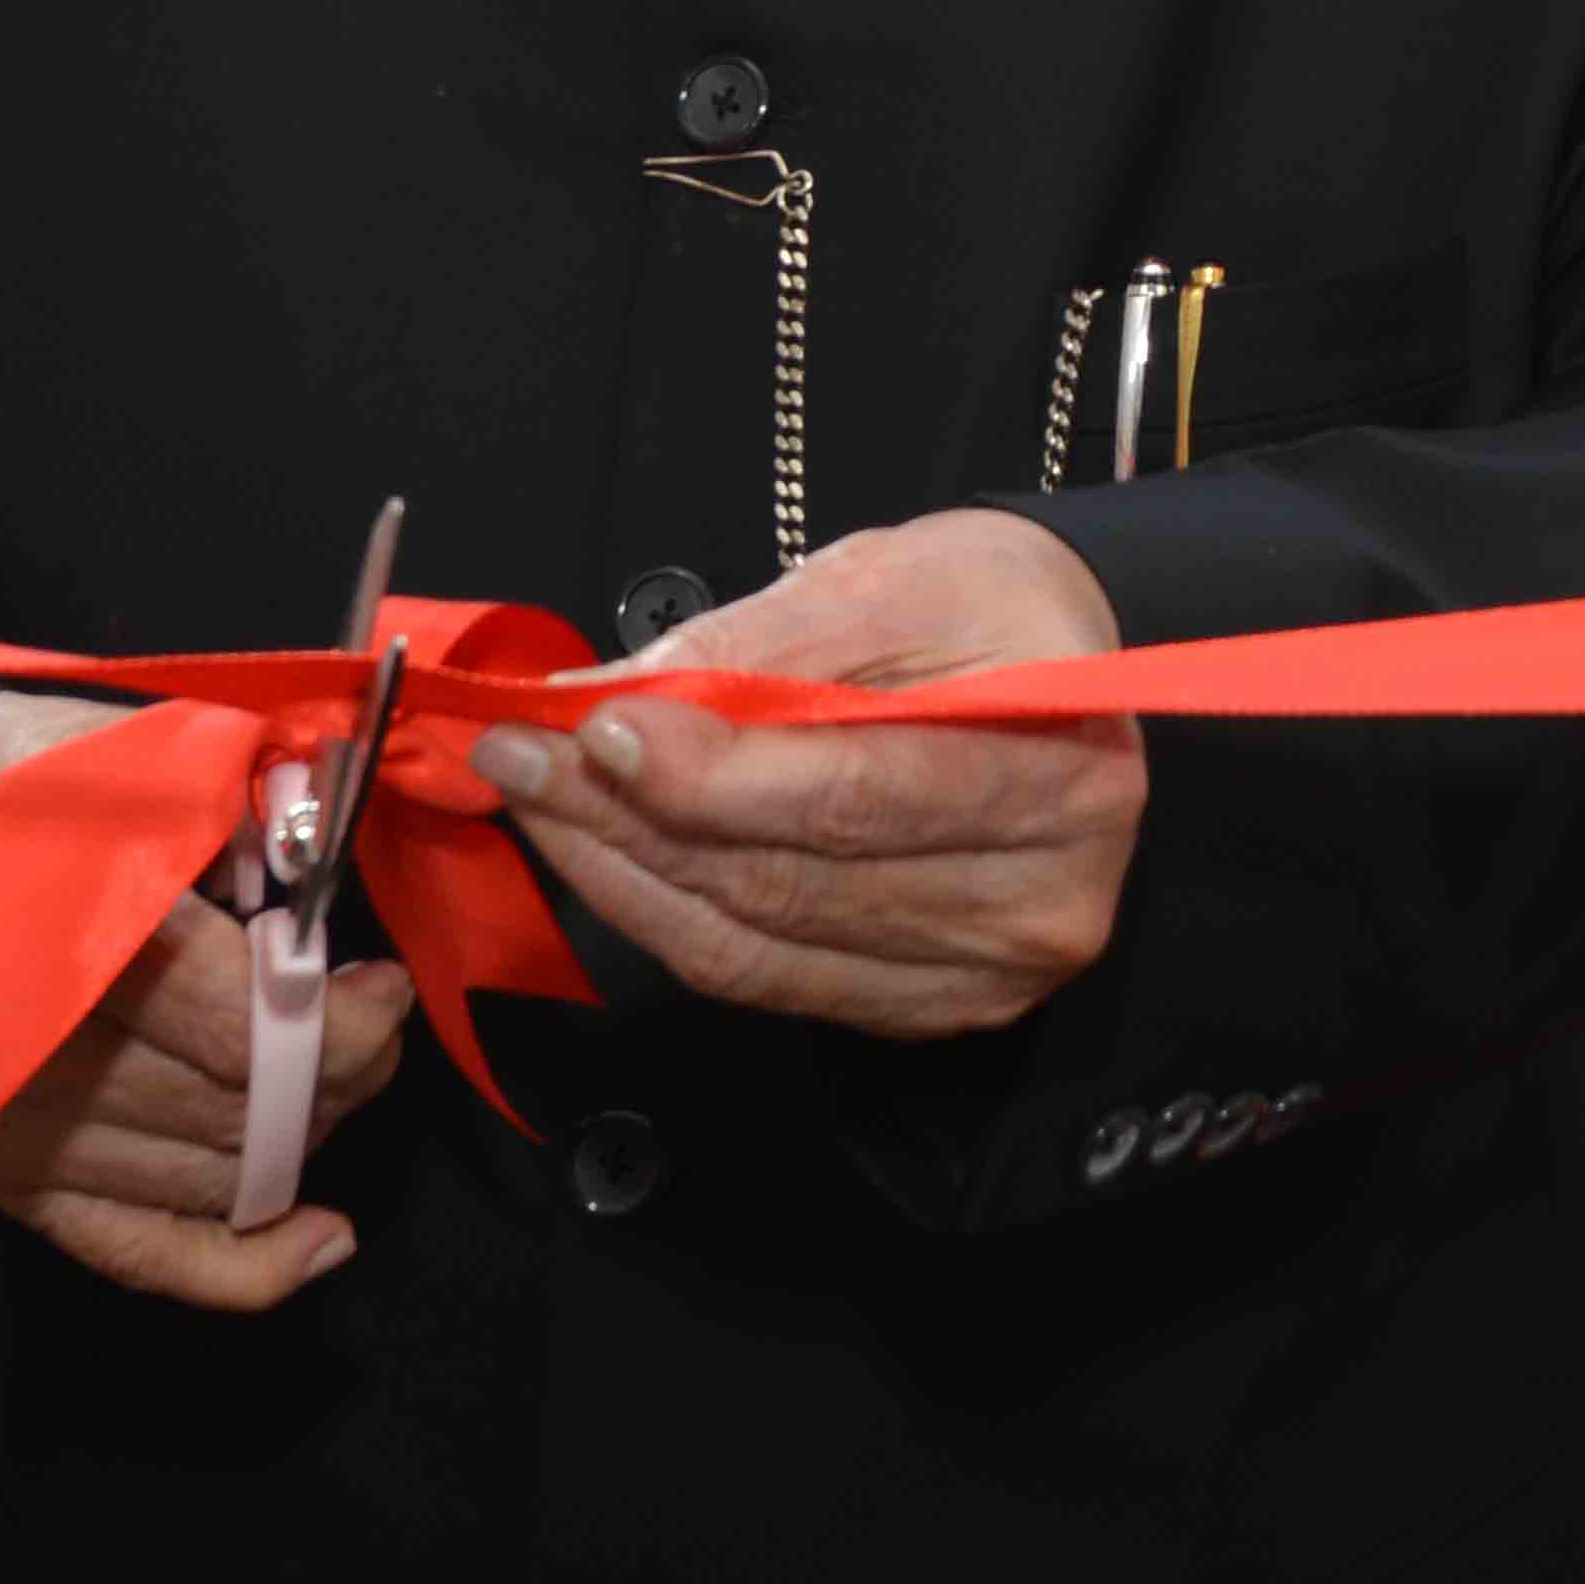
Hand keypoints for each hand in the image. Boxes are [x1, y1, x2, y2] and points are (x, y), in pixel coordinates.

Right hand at [0, 691, 407, 1313]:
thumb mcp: (103, 746)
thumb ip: (224, 806)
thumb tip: (325, 872)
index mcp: (55, 921)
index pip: (234, 1018)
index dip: (335, 1019)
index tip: (376, 984)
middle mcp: (27, 1045)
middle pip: (233, 1107)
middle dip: (335, 1073)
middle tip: (367, 1022)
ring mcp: (6, 1127)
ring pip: (204, 1180)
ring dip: (300, 1139)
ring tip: (333, 1079)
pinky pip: (134, 1251)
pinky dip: (238, 1265)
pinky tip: (319, 1239)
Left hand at [473, 509, 1138, 1037]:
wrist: (1066, 668)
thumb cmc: (989, 607)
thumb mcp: (890, 577)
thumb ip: (754, 641)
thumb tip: (605, 695)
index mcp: (1060, 775)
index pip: (854, 797)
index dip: (709, 775)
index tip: (591, 728)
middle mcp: (1038, 900)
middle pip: (792, 881)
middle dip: (629, 816)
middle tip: (519, 755)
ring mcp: (988, 973)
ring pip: (758, 944)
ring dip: (623, 872)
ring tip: (537, 796)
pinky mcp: (933, 1006)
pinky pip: (767, 980)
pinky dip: (667, 918)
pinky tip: (604, 856)